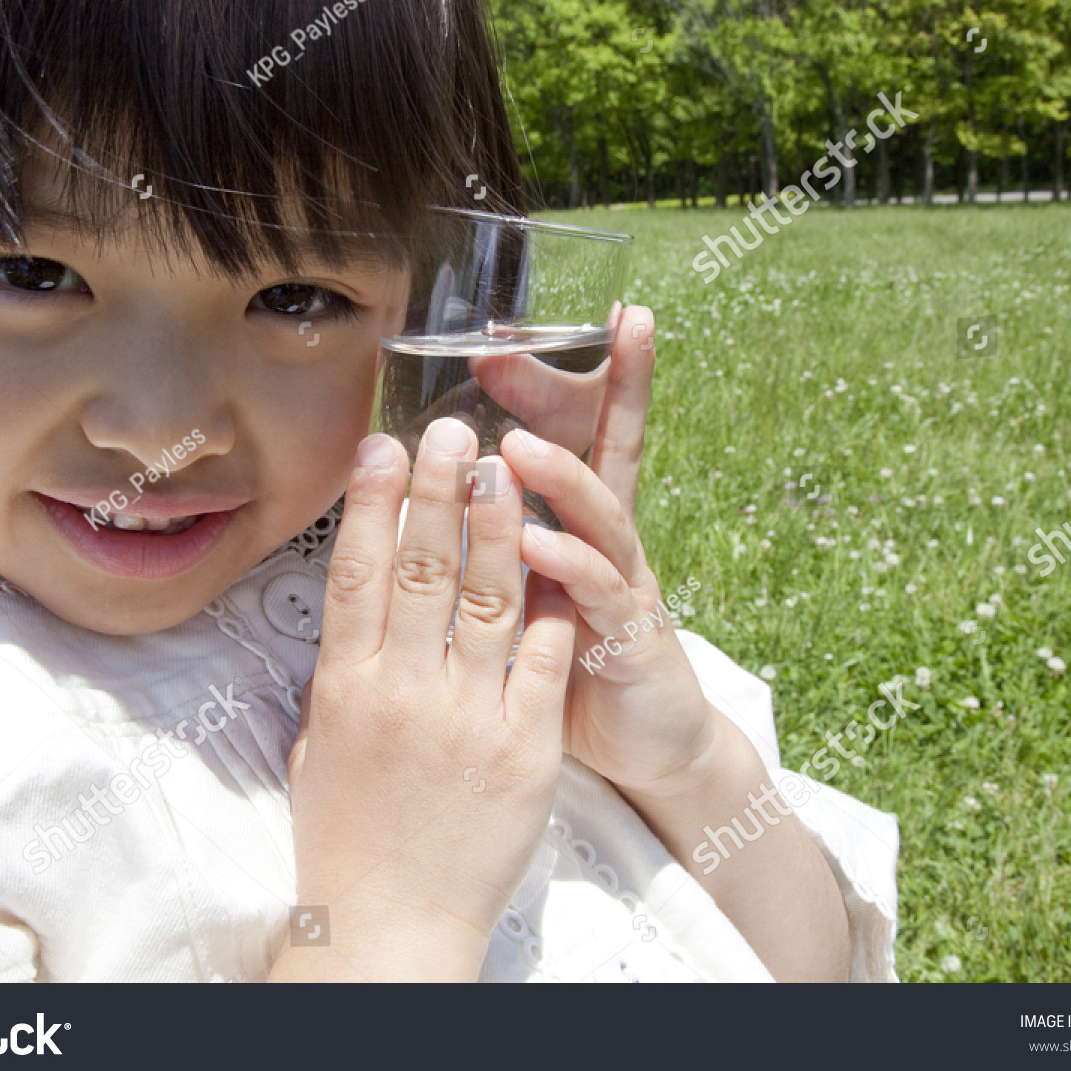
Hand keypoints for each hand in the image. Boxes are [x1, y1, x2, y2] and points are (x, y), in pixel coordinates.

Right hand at [274, 418, 576, 981]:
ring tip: (507, 466)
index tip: (385, 446)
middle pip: (423, 567)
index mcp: (344, 687)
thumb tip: (356, 612)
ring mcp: (466, 715)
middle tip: (454, 430)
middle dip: (439, 489)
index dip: (374, 502)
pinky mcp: (525, 746)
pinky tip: (559, 552)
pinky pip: (544, 656)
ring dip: (498, 524)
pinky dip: (553, 601)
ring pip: (486, 597)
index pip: (358, 573)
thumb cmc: (348, 838)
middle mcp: (402, 691)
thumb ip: (342, 675)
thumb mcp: (320, 747)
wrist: (393, 923)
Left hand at [499, 305, 721, 797]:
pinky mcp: (636, 638)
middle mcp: (611, 541)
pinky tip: (535, 545)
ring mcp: (629, 585)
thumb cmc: (571, 664)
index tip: (532, 323)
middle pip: (597, 450)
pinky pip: (601, 596)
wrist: (643, 746)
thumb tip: (427, 494)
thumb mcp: (528, 593)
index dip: (562, 378)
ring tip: (516, 445)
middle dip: (567, 393)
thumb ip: (493, 546)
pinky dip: (568, 567)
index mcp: (581, 526)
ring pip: (600, 516)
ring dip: (559, 477)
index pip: (580, 434)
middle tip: (511, 348)